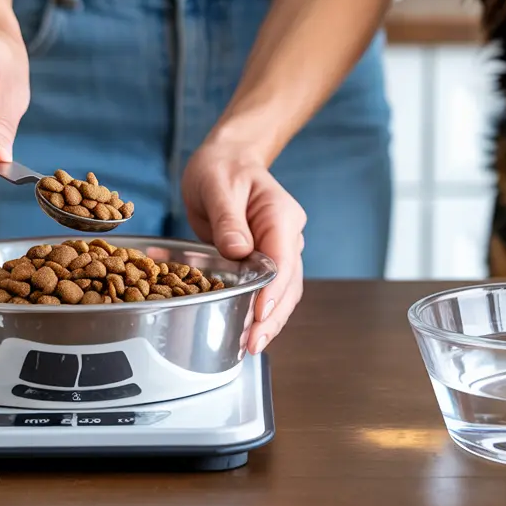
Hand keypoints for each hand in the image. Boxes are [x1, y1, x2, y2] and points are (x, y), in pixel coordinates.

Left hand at [181, 142, 306, 354]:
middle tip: (252, 343)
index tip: (259, 315)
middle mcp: (287, 235)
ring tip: (250, 345)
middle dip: (273, 316)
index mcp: (280, 215)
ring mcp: (280, 249)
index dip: (272, 291)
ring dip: (270, 320)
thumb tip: (237, 251)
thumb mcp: (217, 185)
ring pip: (284, 293)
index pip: (282, 259)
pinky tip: (249, 331)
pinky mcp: (266, 261)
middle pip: (288, 283)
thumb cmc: (221, 168)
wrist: (227, 160)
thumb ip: (228, 218)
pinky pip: (269, 290)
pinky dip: (262, 312)